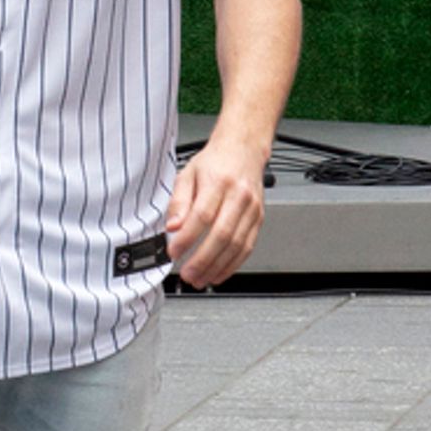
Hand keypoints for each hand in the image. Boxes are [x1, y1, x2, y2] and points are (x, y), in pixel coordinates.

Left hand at [165, 139, 267, 288]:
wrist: (243, 150)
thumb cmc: (215, 162)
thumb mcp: (188, 175)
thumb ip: (178, 202)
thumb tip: (172, 226)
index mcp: (218, 182)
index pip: (202, 215)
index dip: (187, 238)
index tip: (173, 251)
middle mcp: (239, 196)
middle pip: (222, 234)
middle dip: (203, 259)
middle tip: (187, 273)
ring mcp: (252, 209)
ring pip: (237, 245)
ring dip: (217, 267)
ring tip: (199, 279)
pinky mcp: (259, 219)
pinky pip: (247, 247)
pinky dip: (232, 265)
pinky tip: (218, 274)